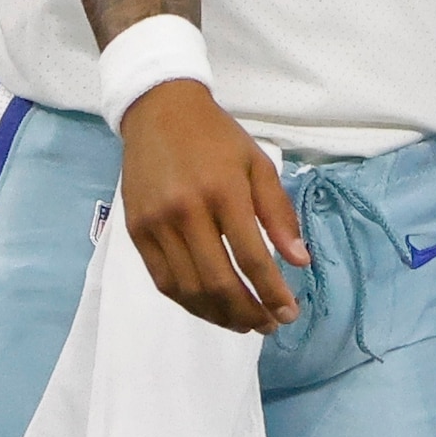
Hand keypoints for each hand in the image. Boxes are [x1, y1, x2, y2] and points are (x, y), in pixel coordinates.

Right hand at [121, 84, 305, 333]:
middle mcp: (186, 210)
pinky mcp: (136, 231)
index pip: (251, 257)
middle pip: (218, 282)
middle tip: (269, 325)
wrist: (158, 111)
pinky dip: (189, 302)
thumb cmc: (216, 138)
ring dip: (219, 316)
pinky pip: (163, 281)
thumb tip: (299, 261)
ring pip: (188, 289)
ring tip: (244, 324)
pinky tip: (211, 308)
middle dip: (248, 313)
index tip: (289, 313)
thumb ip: (279, 213)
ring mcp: (156, 223)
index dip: (271, 293)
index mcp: (223, 191)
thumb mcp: (258, 164)